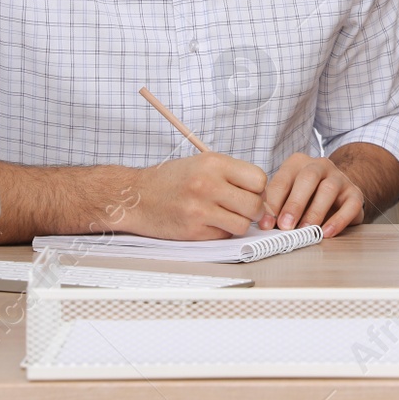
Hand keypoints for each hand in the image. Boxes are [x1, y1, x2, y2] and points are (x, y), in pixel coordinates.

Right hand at [127, 152, 266, 239]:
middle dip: (253, 209)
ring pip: (242, 225)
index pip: (259, 179)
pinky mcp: (193, 231)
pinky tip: (208, 222)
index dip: (259, 188)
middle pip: (254, 205)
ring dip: (238, 223)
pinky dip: (221, 232)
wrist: (136, 196)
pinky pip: (223, 236)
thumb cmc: (170, 180)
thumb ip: (231, 175)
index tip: (251, 192)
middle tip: (241, 208)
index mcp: (213, 163)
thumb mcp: (201, 163)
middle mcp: (208, 184)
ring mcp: (200, 209)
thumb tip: (262, 194)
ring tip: (224, 216)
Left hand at [260, 152, 364, 236]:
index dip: (273, 203)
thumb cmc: (307, 195)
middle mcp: (320, 166)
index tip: (266, 224)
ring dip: (315, 212)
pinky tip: (327, 232)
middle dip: (295, 203)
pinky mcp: (355, 193)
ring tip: (305, 230)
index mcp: (298, 164)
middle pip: (308, 178)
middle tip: (286, 225)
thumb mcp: (289, 195)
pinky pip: (350, 205)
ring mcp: (340, 178)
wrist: (339, 191)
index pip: (283, 180)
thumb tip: (265, 224)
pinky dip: (338, 220)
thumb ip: (277, 205)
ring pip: (329, 189)